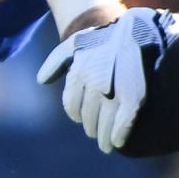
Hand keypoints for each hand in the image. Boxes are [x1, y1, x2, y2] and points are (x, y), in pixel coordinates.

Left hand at [37, 7, 172, 153]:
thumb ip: (54, 62)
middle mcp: (93, 87)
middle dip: (91, 127)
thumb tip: (41, 81)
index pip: (71, 106)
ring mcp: (113, 94)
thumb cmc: (104, 37)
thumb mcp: (74, 45)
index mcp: (78, 76)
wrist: (137, 32)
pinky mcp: (133, 99)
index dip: (76, 115)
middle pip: (87, 118)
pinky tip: (118, 142)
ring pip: (103, 124)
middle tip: (95, 132)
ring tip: (106, 145)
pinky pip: (122, 124)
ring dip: (103, 138)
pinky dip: (118, 135)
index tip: (81, 120)